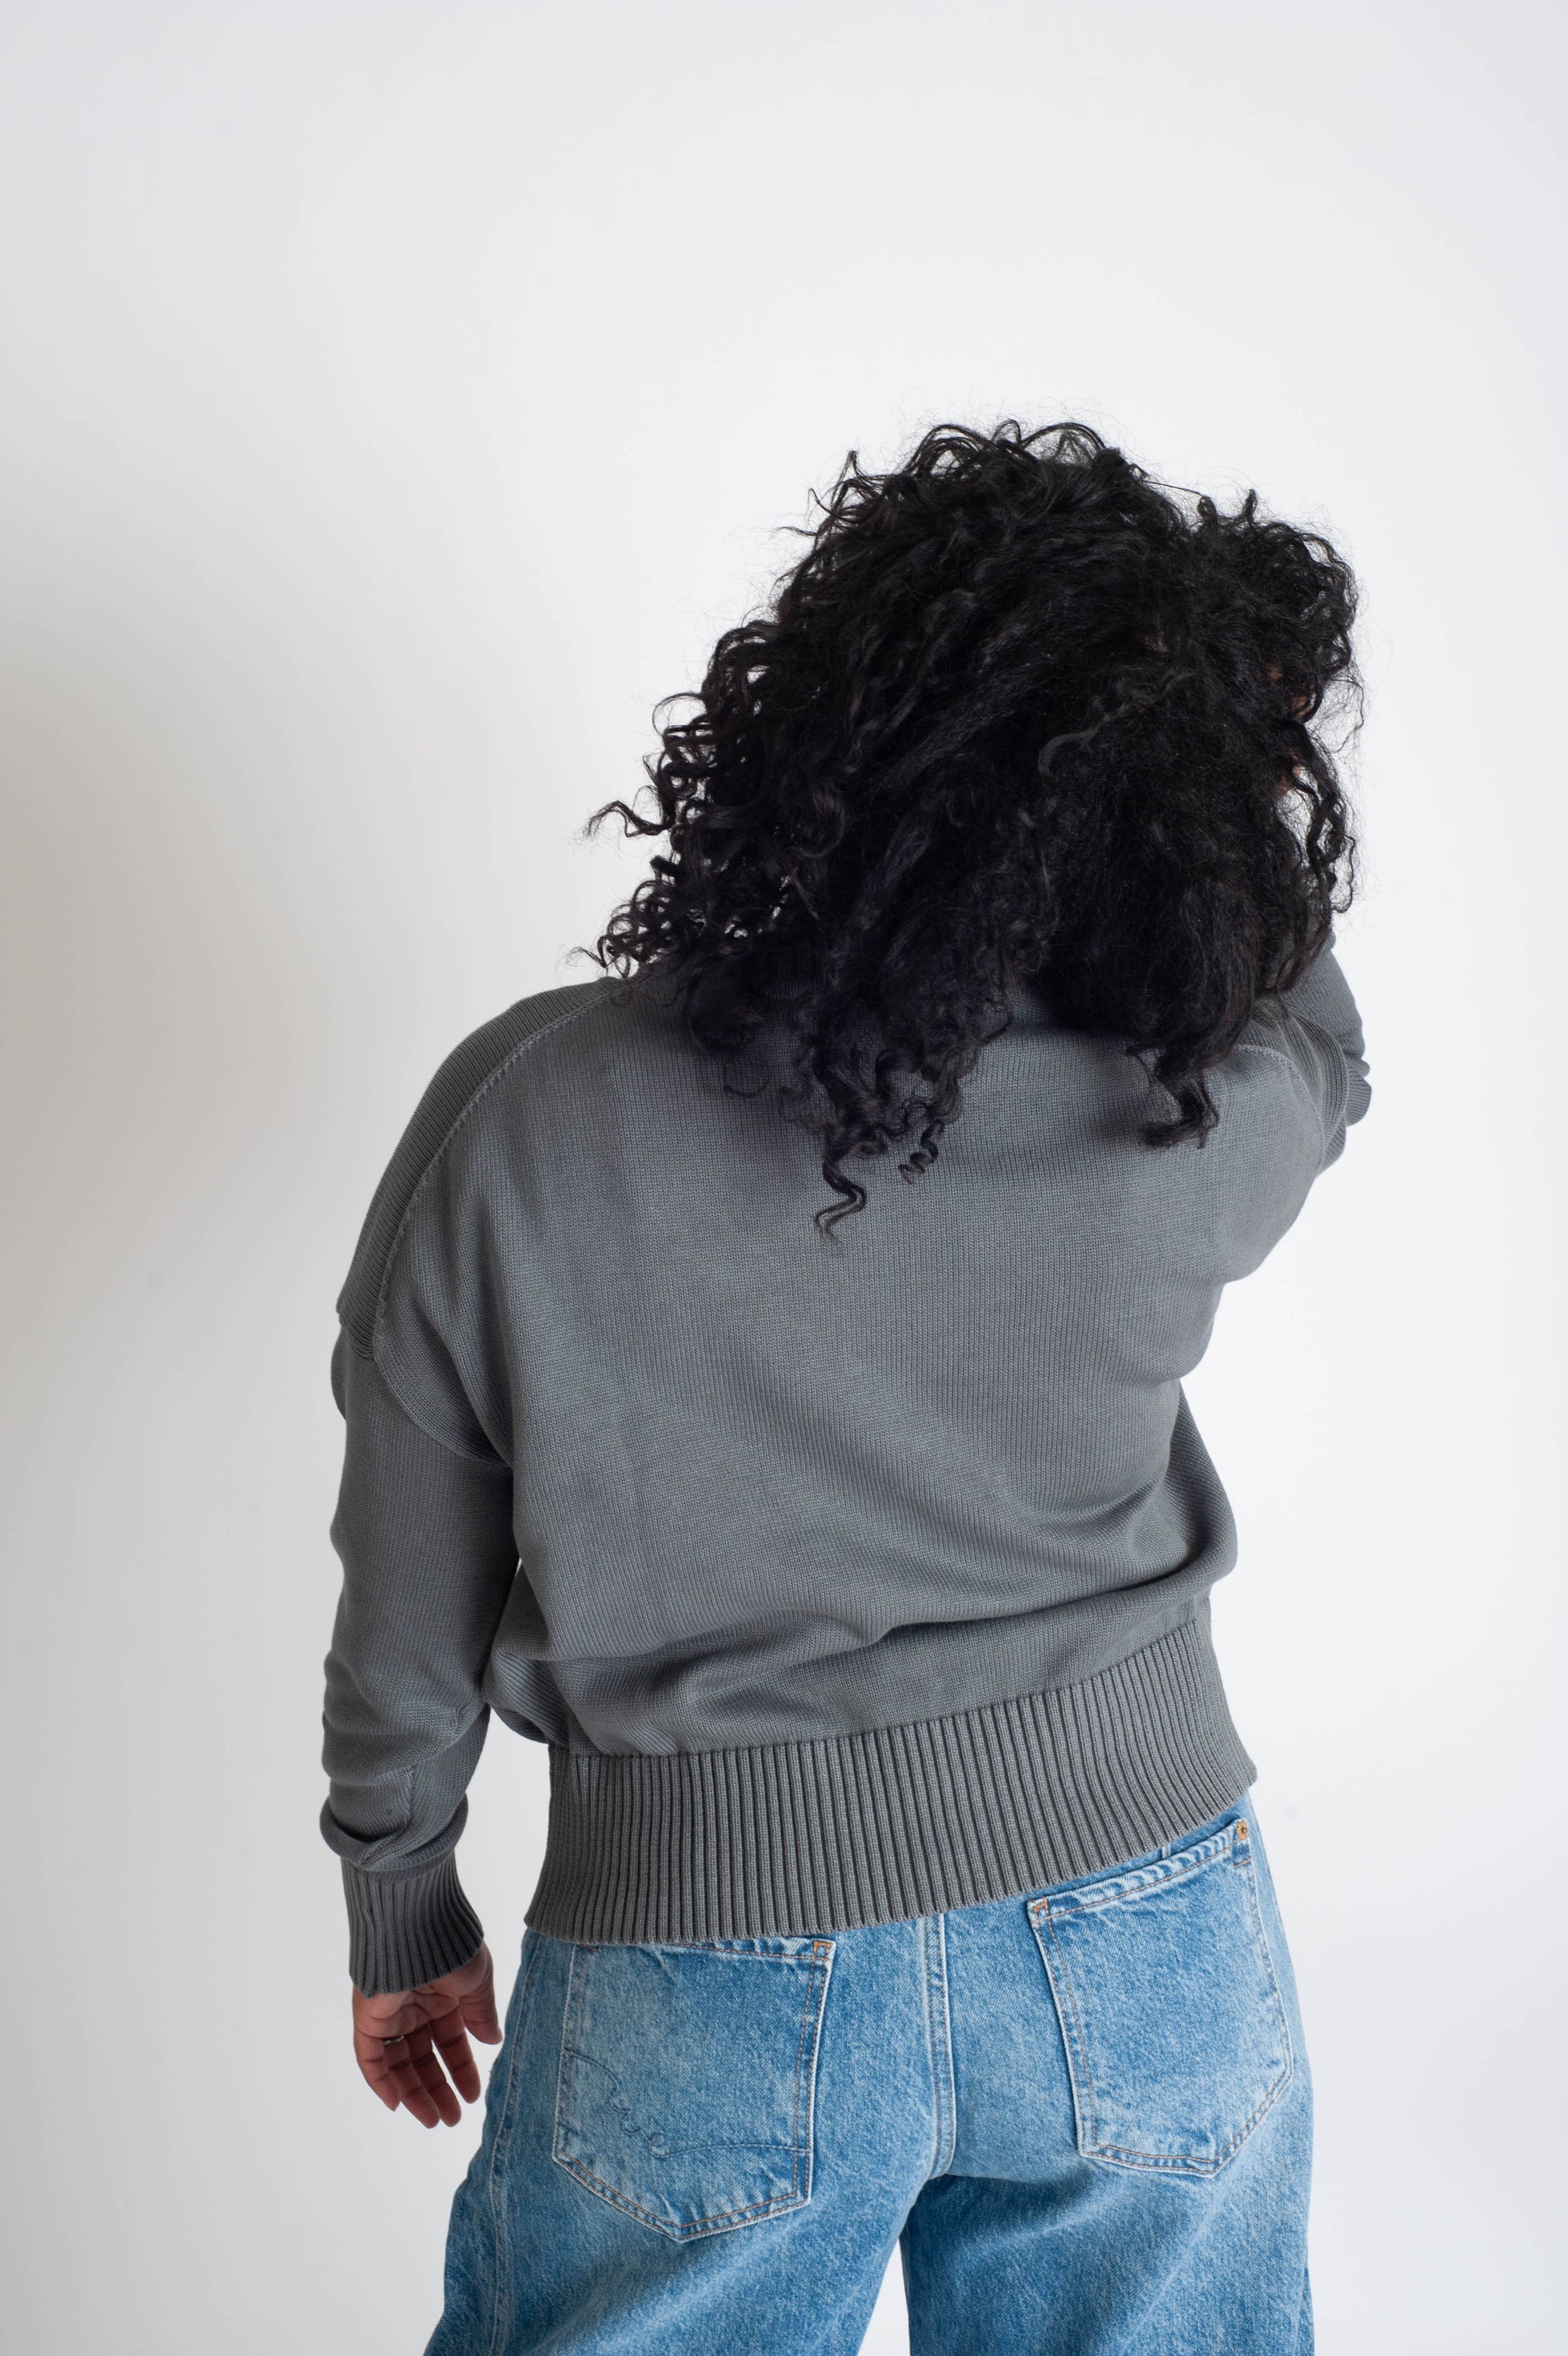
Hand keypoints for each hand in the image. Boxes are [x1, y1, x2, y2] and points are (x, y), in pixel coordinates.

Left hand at [351, 1941, 502, 2127]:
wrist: (418, 1926)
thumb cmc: (451, 1946)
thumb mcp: (477, 1983)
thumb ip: (482, 2014)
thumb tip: (493, 2040)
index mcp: (442, 1995)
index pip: (450, 2040)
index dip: (462, 2068)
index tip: (474, 2094)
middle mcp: (414, 2006)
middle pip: (424, 2057)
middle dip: (439, 2088)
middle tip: (453, 2119)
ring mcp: (390, 2013)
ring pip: (398, 2062)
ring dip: (414, 2092)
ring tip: (433, 2119)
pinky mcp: (368, 2017)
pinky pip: (369, 2056)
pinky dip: (380, 2081)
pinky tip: (398, 2104)